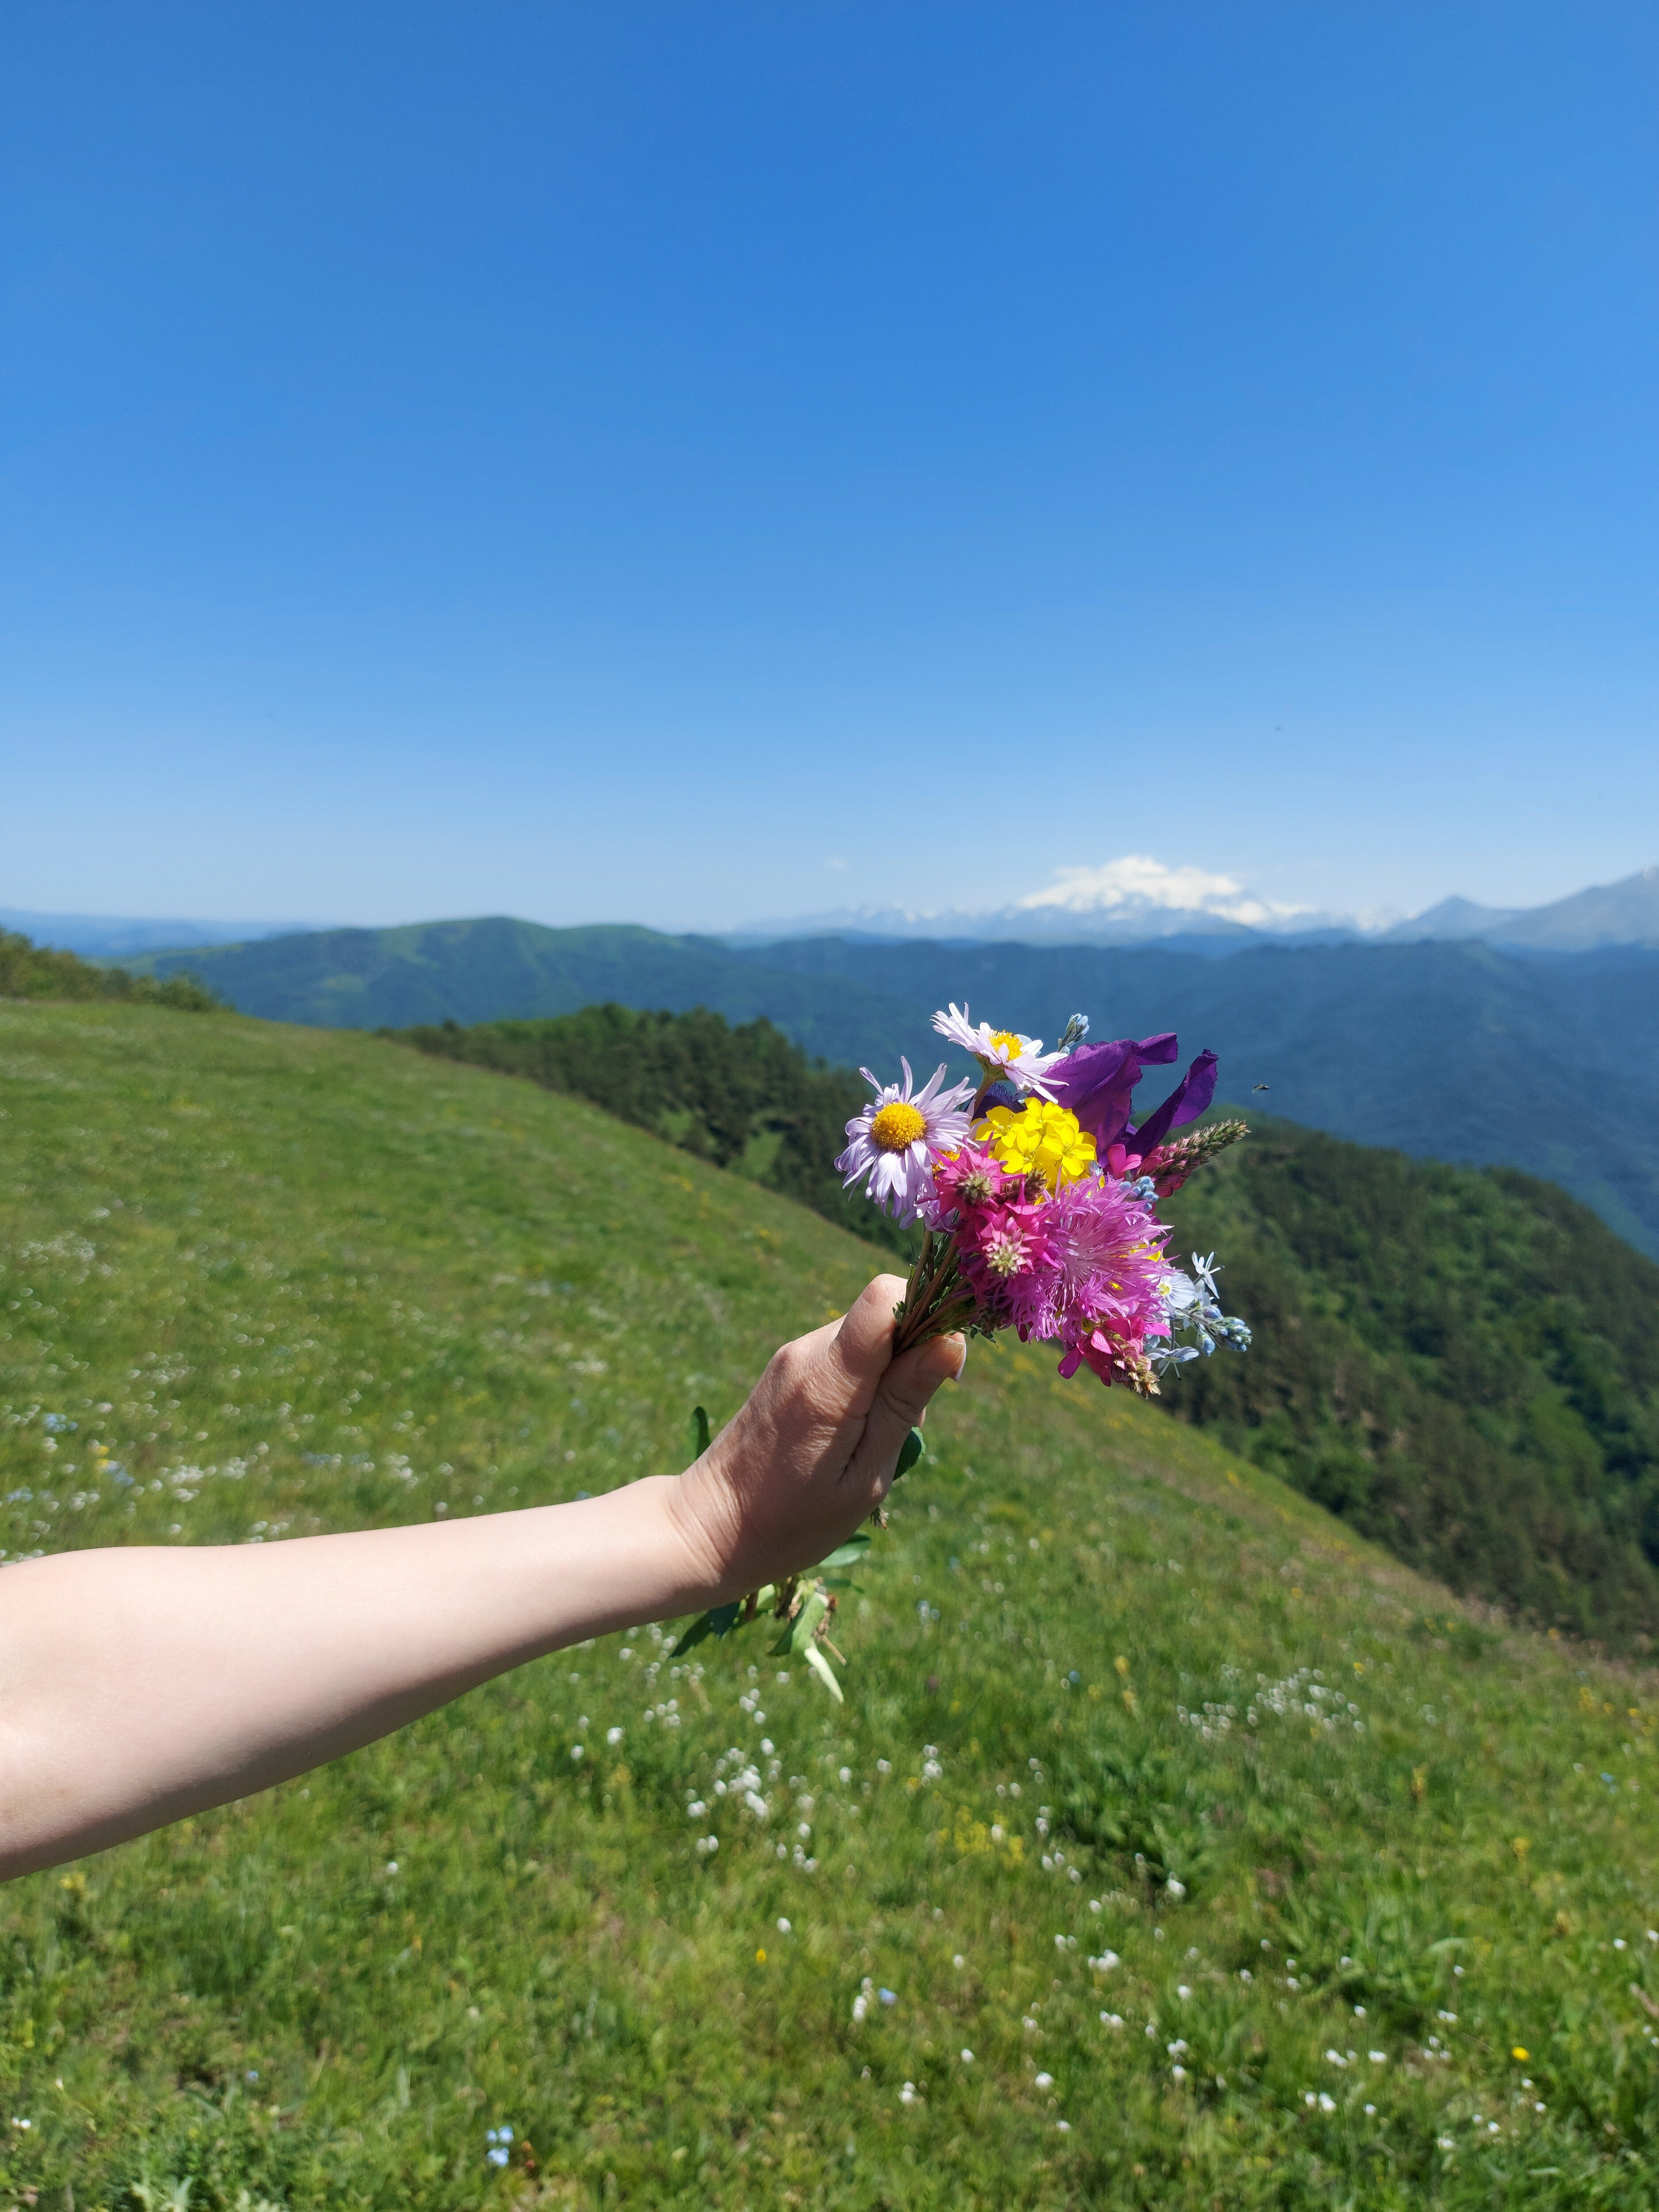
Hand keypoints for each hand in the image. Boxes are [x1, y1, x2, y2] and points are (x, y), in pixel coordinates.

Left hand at [667, 1274, 965, 1599]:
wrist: (709, 1528)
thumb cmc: (792, 1521)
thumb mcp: (864, 1475)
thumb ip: (904, 1403)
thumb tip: (952, 1342)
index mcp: (827, 1381)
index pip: (885, 1296)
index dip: (928, 1313)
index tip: (943, 1367)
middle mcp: (805, 1354)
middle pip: (881, 1314)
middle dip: (913, 1353)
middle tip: (905, 1424)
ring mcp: (791, 1358)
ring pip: (865, 1335)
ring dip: (889, 1372)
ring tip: (874, 1436)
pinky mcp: (786, 1369)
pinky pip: (844, 1354)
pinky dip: (865, 1381)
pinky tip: (851, 1430)